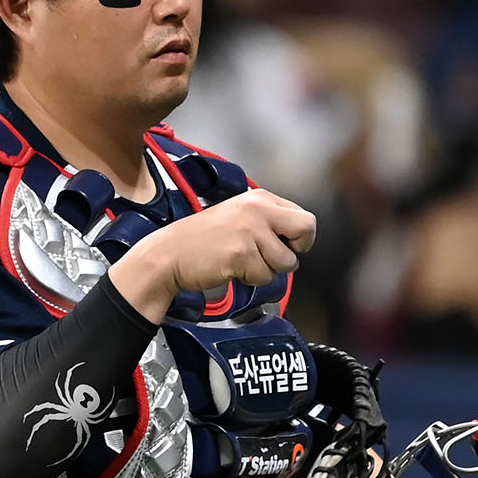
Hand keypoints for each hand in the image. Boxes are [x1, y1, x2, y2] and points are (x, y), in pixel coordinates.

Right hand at [110, 187, 315, 321]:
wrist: (170, 253)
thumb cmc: (203, 239)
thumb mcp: (239, 215)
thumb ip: (269, 220)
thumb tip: (299, 238)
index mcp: (260, 198)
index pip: (304, 217)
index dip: (298, 237)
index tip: (281, 244)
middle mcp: (258, 209)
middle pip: (306, 231)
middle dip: (294, 251)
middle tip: (272, 257)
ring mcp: (250, 231)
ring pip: (286, 262)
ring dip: (268, 270)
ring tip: (243, 261)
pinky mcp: (241, 254)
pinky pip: (264, 276)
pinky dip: (251, 279)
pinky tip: (232, 268)